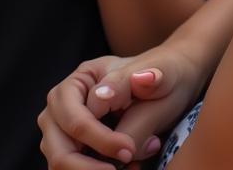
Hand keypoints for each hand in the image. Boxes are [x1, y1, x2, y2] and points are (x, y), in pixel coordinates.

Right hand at [39, 49, 206, 167]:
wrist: (173, 81)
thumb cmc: (165, 73)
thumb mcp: (158, 73)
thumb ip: (129, 85)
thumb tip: (101, 96)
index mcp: (80, 79)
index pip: (77, 121)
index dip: (103, 141)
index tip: (130, 150)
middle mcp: (62, 106)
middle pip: (59, 149)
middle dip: (90, 167)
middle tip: (128, 167)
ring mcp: (63, 129)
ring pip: (61, 164)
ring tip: (131, 167)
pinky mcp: (72, 148)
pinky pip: (73, 169)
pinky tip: (127, 168)